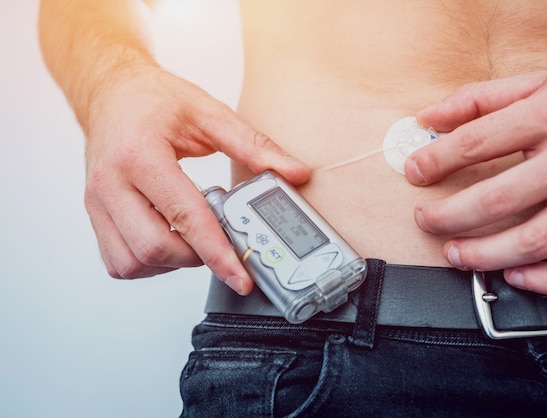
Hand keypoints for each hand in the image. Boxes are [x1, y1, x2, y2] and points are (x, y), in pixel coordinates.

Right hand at [84, 64, 309, 293]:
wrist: (110, 92)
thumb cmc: (154, 99)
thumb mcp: (209, 113)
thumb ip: (254, 146)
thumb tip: (295, 173)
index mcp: (140, 154)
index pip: (184, 216)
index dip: (216, 252)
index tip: (240, 276)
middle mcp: (110, 182)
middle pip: (153, 248)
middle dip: (195, 257)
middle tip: (218, 242)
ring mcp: (96, 201)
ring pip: (131, 263)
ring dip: (170, 263)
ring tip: (191, 238)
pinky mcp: (93, 214)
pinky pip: (117, 261)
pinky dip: (147, 263)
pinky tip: (168, 240)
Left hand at [405, 57, 546, 294]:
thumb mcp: (546, 80)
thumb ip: (484, 98)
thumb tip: (431, 117)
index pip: (475, 143)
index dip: (434, 161)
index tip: (415, 171)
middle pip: (497, 199)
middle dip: (448, 216)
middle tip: (426, 220)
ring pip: (534, 241)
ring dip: (484, 256)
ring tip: (455, 254)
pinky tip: (517, 276)